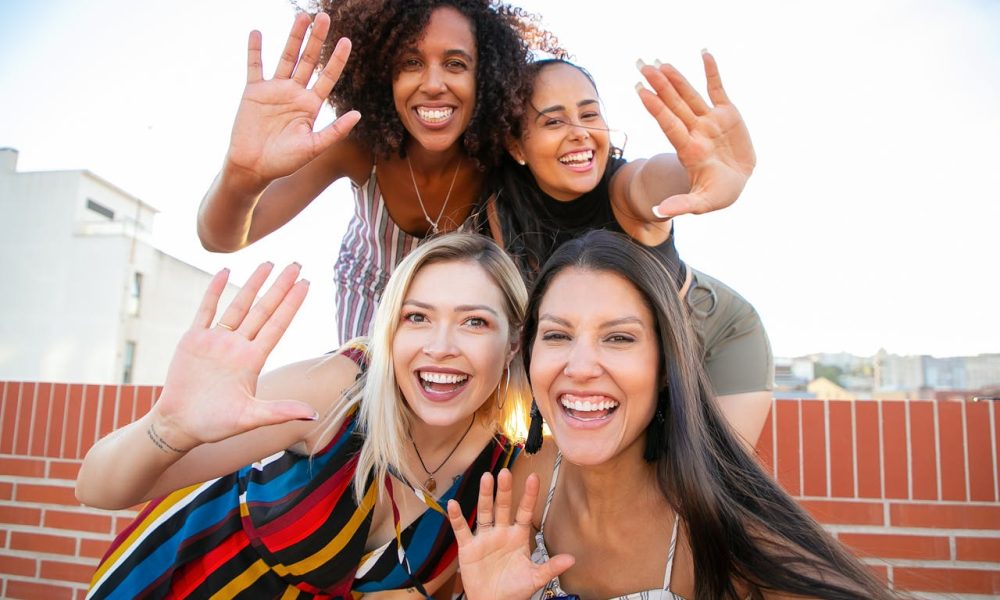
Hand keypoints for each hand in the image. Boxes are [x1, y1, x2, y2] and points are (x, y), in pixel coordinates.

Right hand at [151, 263, 315, 450]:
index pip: (278, 325)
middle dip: (280, 287)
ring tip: (268, 263)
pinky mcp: (194, 340)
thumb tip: (314, 415)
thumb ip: (280, 411)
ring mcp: (216, 341)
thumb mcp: (250, 418)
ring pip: (238, 305)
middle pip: (264, 309)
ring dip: (253, 284)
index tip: (306, 284)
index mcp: (253, 360)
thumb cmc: (215, 424)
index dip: (292, 304)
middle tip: (297, 264)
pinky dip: (214, 290)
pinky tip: (225, 272)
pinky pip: (205, 310)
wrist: (179, 425)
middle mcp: (238, 346)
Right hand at [225, 13, 361, 185]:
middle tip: (324, 17)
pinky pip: (254, 66)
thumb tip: (358, 113)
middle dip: (317, 39)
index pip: (328, 77)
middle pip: (308, 60)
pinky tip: (257, 32)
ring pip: (286, 57)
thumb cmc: (285, 162)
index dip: (337, 59)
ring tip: (302, 17)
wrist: (253, 168)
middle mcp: (294, 93)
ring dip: (293, 38)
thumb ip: (335, 130)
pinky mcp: (253, 91)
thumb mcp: (314, 147)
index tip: (347, 41)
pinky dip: (255, 50)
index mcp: (311, 105)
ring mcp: (274, 90)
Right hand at [447, 469, 574, 599]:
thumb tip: (572, 559)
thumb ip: (550, 567)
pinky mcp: (468, 548)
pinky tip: (453, 505)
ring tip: (486, 478)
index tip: (534, 477)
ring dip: (484, 496)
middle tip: (505, 472)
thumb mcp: (534, 578)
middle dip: (505, 490)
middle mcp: (501, 533)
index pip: (525, 512)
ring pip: (484, 512)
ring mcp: (484, 538)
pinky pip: (462, 530)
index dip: (529, 496)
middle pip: (503, 507)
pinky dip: (457, 518)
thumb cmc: (514, 590)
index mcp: (518, 537)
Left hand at [636, 51, 754, 218]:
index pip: (668, 124)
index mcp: (689, 149)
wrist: (738, 182)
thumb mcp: (703, 202)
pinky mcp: (727, 113)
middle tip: (641, 66)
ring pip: (690, 95)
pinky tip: (704, 53)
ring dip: (676, 78)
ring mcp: (710, 121)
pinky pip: (717, 89)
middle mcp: (695, 131)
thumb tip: (657, 213)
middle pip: (674, 105)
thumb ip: (682, 205)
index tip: (640, 91)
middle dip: (659, 86)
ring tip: (660, 62)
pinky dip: (712, 72)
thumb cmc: (719, 193)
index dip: (656, 108)